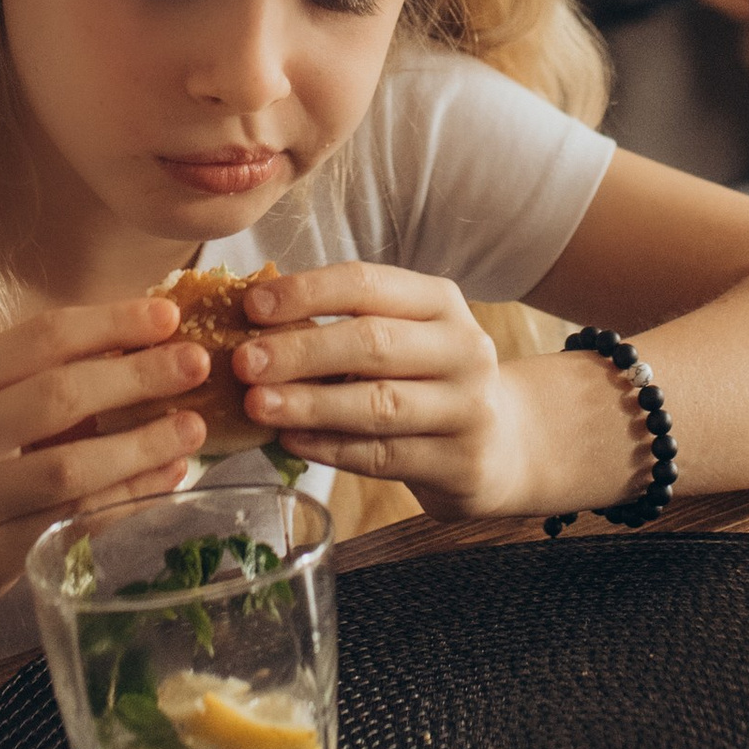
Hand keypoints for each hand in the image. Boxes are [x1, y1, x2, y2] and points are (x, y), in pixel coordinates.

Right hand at [0, 299, 211, 636]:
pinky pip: (72, 525)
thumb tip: (139, 349)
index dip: (110, 323)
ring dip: (141, 445)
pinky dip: (126, 499)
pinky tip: (164, 480)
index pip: (40, 338)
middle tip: (196, 363)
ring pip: (69, 468)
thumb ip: (30, 382)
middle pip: (58, 394)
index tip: (168, 315)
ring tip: (192, 428)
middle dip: (137, 375)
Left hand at [229, 262, 540, 519]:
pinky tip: (291, 442)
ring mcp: (467, 408)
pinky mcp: (460, 463)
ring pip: (379, 404)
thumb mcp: (402, 338)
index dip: (308, 291)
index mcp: (440, 302)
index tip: (252, 304)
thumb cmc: (427, 380)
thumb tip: (252, 325)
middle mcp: (463, 348)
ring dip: (310, 403)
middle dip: (301, 350)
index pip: (368, 284)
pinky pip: (384, 456)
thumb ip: (342, 327)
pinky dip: (331, 448)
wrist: (503, 443)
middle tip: (245, 361)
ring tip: (257, 405)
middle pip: (374, 343)